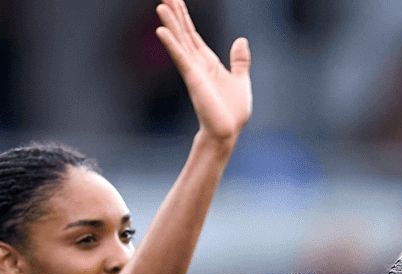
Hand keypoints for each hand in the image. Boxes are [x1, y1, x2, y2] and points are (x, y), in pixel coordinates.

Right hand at [155, 0, 251, 143]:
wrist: (228, 132)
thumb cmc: (233, 112)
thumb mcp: (241, 80)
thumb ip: (239, 61)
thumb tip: (241, 40)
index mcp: (208, 62)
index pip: (193, 35)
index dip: (185, 18)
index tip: (177, 1)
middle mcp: (197, 64)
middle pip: (184, 33)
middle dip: (176, 14)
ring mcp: (194, 71)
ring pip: (180, 42)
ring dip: (171, 24)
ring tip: (161, 5)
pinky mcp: (194, 79)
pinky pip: (181, 58)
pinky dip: (172, 44)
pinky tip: (162, 31)